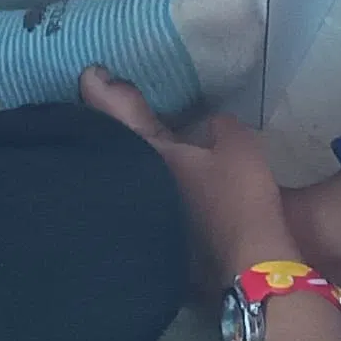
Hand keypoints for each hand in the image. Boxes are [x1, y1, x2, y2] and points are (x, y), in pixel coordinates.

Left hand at [81, 72, 296, 274]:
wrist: (248, 268)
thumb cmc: (238, 199)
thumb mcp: (239, 146)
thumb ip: (219, 127)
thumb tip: (208, 127)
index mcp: (152, 155)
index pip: (119, 114)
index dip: (103, 90)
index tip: (91, 73)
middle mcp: (138, 186)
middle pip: (119, 145)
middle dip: (113, 120)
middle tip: (109, 92)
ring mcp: (147, 215)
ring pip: (132, 175)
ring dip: (130, 153)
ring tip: (137, 133)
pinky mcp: (161, 239)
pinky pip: (145, 197)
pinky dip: (147, 182)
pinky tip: (160, 178)